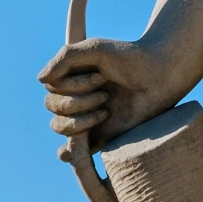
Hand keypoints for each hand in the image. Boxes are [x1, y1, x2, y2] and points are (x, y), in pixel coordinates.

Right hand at [37, 35, 169, 153]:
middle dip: (77, 102)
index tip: (101, 77)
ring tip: (106, 110)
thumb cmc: (130, 57)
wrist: (161, 75)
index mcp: (73, 76)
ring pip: (60, 126)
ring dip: (79, 120)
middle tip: (106, 93)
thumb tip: (40, 80)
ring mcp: (88, 116)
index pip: (52, 88)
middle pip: (53, 107)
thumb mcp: (95, 49)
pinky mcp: (102, 135)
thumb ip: (65, 58)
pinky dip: (68, 152)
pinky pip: (77, 149)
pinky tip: (68, 152)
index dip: (72, 85)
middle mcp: (77, 96)